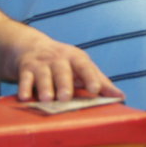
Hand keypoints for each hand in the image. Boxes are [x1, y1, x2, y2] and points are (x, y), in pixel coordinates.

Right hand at [0, 4, 122, 101]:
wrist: (32, 47)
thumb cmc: (65, 63)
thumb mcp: (83, 68)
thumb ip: (101, 82)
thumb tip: (121, 97)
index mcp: (76, 59)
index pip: (85, 67)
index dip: (90, 78)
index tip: (95, 90)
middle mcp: (59, 59)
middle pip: (62, 70)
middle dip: (64, 83)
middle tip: (66, 97)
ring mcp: (41, 64)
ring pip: (43, 75)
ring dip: (45, 87)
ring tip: (48, 99)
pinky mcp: (26, 69)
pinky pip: (24, 78)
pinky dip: (24, 88)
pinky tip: (25, 98)